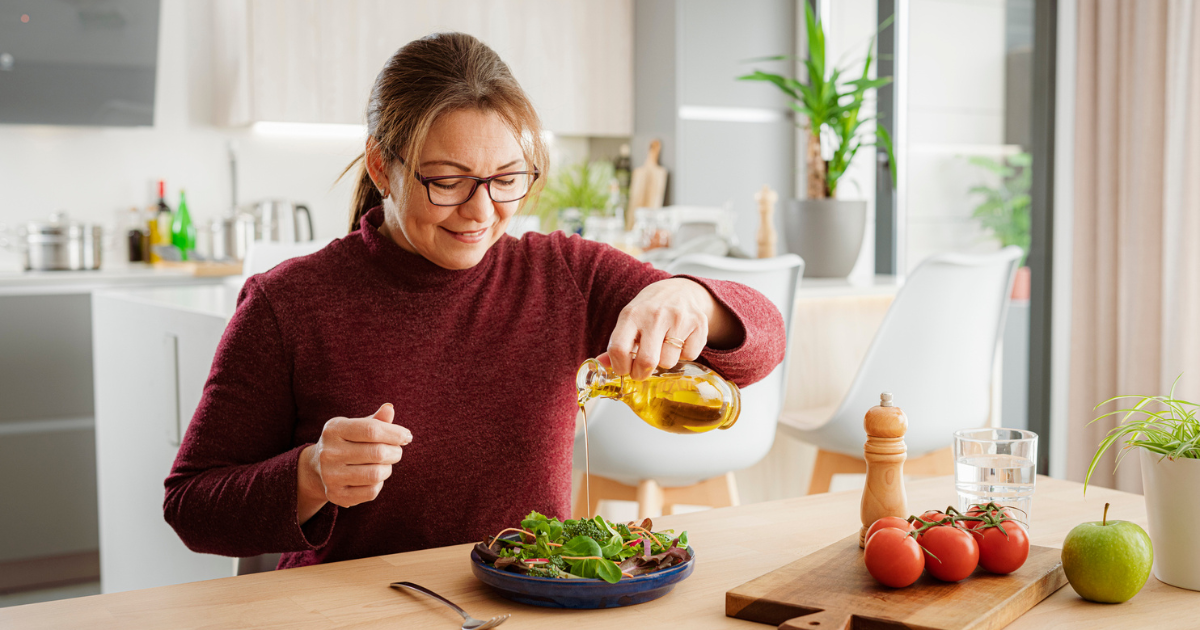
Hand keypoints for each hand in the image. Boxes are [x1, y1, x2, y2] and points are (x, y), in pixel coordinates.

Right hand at [297, 403, 411, 522]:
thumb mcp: (356, 427)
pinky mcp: (336, 495)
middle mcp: (328, 453)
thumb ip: (375, 420)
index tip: (407, 436)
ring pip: (376, 474)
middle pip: (377, 453)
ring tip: (385, 464)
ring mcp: (330, 476)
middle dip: (395, 452)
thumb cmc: (347, 442)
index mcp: (334, 430)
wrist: (318, 468)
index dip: (395, 433)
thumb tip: (389, 408)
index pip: (372, 430)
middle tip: (397, 451)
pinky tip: (374, 477)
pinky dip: (379, 484)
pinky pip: (371, 492)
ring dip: (388, 468)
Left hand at [600, 278, 736, 379]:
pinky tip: (681, 341)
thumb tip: (601, 365)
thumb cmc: (651, 310)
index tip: (624, 369)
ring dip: (665, 361)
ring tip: (664, 347)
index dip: (620, 367)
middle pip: (646, 361)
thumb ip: (617, 344)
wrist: (681, 290)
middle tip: (642, 371)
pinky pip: (689, 355)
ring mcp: (678, 319)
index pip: (618, 349)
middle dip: (642, 373)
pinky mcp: (698, 324)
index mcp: (631, 314)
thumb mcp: (630, 320)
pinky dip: (684, 354)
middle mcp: (654, 315)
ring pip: (668, 362)